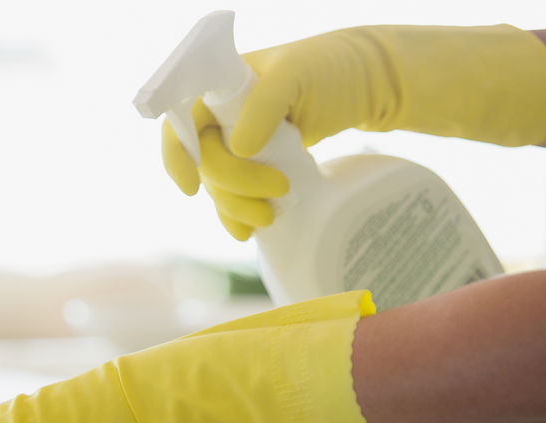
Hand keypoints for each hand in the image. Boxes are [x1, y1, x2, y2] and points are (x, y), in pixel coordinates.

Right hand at [163, 24, 545, 239]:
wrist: (368, 83)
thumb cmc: (331, 67)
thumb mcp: (297, 73)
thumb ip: (265, 103)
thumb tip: (237, 147)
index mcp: (218, 89)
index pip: (180, 125)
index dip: (178, 158)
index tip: (192, 187)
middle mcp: (222, 117)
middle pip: (204, 163)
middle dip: (232, 185)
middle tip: (275, 189)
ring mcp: (240, 144)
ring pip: (218, 186)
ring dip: (236, 207)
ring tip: (270, 216)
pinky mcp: (259, 166)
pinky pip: (235, 197)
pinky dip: (238, 217)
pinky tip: (248, 232)